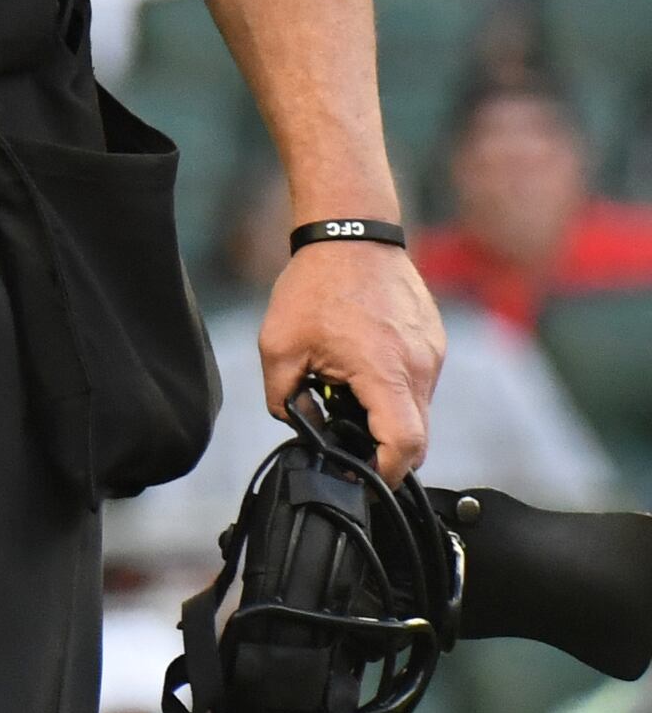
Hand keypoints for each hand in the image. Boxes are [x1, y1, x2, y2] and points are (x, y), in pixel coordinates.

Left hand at [259, 236, 447, 480]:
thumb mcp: (278, 347)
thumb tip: (304, 428)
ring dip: (388, 415)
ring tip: (347, 391)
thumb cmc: (313, 286)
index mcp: (384, 371)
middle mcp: (420, 366)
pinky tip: (361, 367)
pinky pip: (420, 383)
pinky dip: (395, 390)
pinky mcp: (434, 342)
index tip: (364, 478)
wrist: (351, 234)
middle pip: (416, 436)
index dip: (386, 472)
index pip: (405, 445)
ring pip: (418, 410)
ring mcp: (433, 354)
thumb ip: (286, 399)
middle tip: (349, 443)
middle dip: (384, 449)